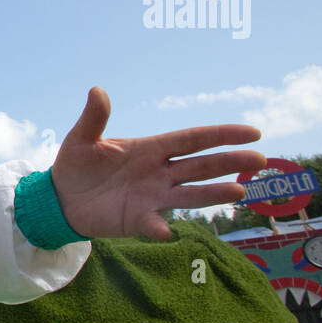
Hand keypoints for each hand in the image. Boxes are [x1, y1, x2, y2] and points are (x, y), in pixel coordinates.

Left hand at [50, 87, 264, 241]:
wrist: (61, 198)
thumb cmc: (77, 165)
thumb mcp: (82, 139)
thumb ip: (93, 118)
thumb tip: (96, 91)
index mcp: (152, 149)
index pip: (193, 139)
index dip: (222, 135)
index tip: (253, 133)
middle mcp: (160, 173)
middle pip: (202, 166)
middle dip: (231, 162)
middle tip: (260, 160)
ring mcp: (153, 197)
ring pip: (190, 195)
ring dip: (213, 194)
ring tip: (239, 192)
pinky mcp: (138, 219)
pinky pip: (153, 223)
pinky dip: (159, 227)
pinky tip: (166, 231)